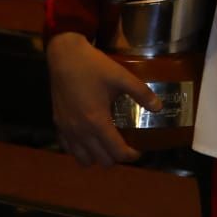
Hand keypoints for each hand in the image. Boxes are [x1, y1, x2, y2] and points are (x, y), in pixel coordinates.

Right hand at [46, 31, 159, 166]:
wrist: (65, 56)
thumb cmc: (94, 66)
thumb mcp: (121, 77)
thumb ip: (141, 93)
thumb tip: (159, 107)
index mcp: (97, 121)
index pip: (117, 152)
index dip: (131, 155)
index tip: (138, 150)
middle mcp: (81, 131)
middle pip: (102, 160)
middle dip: (116, 157)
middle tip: (124, 146)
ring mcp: (67, 130)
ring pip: (83, 160)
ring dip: (97, 157)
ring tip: (106, 144)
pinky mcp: (58, 125)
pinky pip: (69, 149)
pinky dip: (81, 150)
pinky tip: (89, 138)